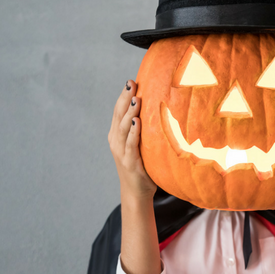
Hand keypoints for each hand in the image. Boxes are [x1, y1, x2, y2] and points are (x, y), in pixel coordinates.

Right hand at [108, 80, 156, 199]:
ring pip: (123, 127)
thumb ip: (143, 128)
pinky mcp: (129, 162)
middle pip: (118, 115)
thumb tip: (159, 108)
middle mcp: (115, 140)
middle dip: (125, 98)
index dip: (123, 95)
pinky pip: (130, 144)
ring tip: (136, 99)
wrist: (136, 192)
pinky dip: (133, 132)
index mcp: (116, 134)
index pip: (118, 110)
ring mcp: (121, 151)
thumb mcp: (139, 143)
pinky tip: (137, 122)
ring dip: (129, 112)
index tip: (131, 81)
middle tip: (132, 83)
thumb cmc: (141, 165)